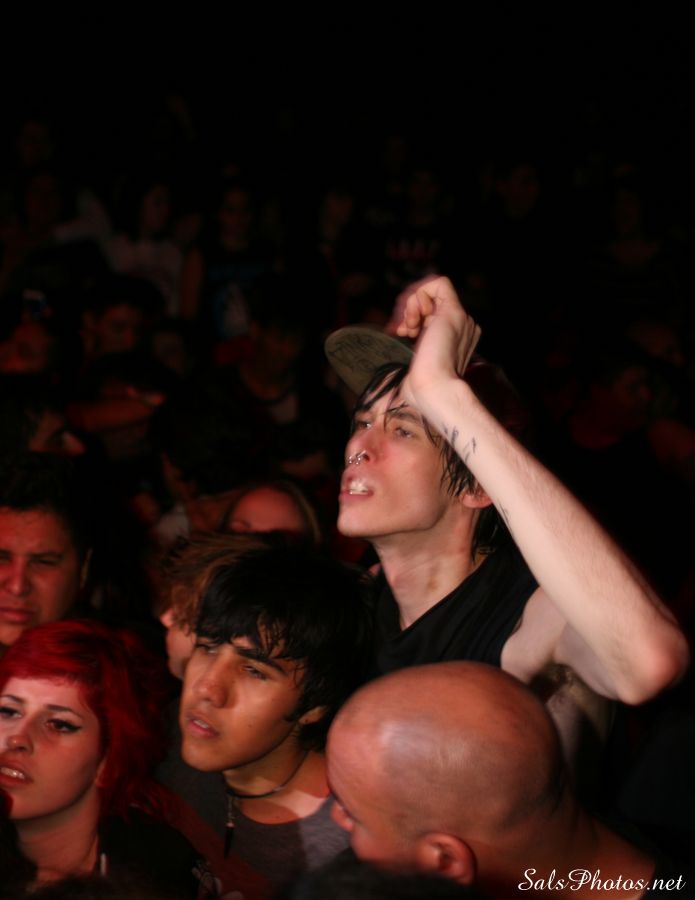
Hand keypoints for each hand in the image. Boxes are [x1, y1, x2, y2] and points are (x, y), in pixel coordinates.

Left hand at [396, 276, 480, 405]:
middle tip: (401, 329)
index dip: (412, 315)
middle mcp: (462, 325)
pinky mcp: (453, 312)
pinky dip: (420, 294)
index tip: (400, 332)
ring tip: (407, 327)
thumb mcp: (416, 362)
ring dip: (411, 303)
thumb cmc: (421, 387)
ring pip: (432, 289)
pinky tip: (415, 316)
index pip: (432, 311)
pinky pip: (438, 283)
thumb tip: (399, 331)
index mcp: (455, 337)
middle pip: (431, 299)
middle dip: (407, 308)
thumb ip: (415, 345)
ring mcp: (461, 318)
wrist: (433, 390)